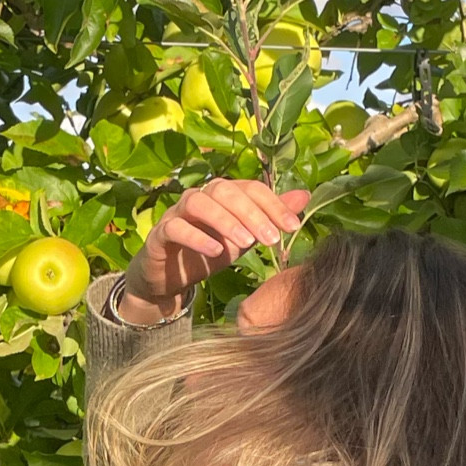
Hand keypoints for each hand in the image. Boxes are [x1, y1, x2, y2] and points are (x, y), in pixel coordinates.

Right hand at [116, 178, 310, 325]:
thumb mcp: (245, 238)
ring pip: (200, 202)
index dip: (274, 205)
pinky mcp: (161, 232)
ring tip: (245, 243)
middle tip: (272, 240)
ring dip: (226, 221)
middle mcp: (201, 196)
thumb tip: (304, 196)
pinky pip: (177, 227)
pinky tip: (216, 253)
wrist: (171, 277)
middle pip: (227, 191)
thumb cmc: (208, 253)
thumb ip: (270, 218)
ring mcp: (178, 212)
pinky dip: (197, 238)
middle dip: (253, 213)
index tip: (292, 228)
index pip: (252, 189)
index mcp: (224, 194)